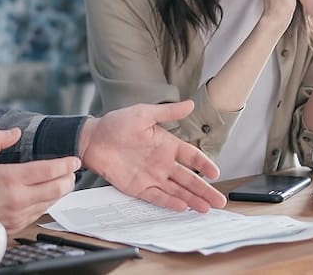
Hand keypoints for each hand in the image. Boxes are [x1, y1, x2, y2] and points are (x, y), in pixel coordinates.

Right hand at [0, 128, 79, 232]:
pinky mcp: (17, 226)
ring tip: (63, 181)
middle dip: (69, 178)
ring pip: (51, 202)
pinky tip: (46, 195)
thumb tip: (14, 132)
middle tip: (72, 171)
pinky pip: (40, 213)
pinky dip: (47, 203)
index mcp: (10, 178)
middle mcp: (18, 198)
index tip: (74, 160)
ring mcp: (19, 214)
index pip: (49, 171)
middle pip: (57, 189)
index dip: (65, 165)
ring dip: (61, 191)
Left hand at [78, 100, 226, 212]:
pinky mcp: (138, 187)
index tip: (215, 173)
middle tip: (219, 201)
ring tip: (206, 209)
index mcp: (167, 144)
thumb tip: (190, 104)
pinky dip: (169, 202)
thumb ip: (168, 112)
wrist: (93, 139)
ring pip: (177, 190)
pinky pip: (157, 196)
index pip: (191, 157)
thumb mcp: (144, 113)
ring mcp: (152, 176)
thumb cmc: (117, 123)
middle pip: (188, 179)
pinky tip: (182, 207)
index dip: (204, 165)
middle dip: (204, 190)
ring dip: (191, 199)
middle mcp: (162, 162)